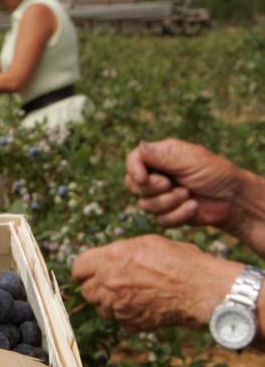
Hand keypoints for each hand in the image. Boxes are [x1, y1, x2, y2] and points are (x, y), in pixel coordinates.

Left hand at [72, 235, 241, 330]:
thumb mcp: (148, 243)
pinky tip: (143, 305)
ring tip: (130, 294)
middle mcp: (109, 281)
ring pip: (100, 307)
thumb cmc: (180, 262)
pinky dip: (125, 315)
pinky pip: (118, 319)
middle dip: (96, 287)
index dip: (85, 270)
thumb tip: (105, 258)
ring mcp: (117, 304)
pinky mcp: (129, 322)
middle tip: (112, 284)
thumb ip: (120, 252)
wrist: (202, 290)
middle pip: (86, 290)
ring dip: (109, 302)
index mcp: (111, 257)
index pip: (78, 267)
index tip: (90, 272)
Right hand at [124, 138, 244, 227]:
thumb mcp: (191, 160)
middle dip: (151, 189)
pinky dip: (177, 215)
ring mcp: (160, 196)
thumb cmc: (217, 174)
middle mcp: (156, 176)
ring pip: (144, 205)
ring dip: (168, 202)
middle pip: (132, 185)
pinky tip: (193, 207)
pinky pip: (159, 220)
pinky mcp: (167, 214)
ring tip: (188, 195)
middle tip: (170, 185)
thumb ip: (164, 155)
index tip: (143, 178)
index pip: (133, 160)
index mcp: (160, 157)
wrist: (234, 199)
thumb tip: (139, 146)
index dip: (133, 169)